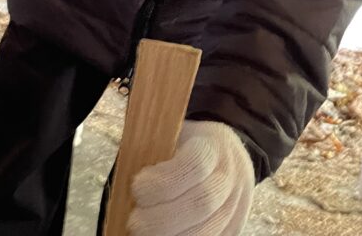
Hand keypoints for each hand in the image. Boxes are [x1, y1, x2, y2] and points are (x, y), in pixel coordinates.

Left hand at [129, 120, 253, 235]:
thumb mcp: (172, 135)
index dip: (163, 181)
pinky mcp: (233, 229)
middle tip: (135, 222)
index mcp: (213, 147)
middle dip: (162, 218)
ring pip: (207, 231)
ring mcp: (235, 206)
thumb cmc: (186, 147)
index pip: (194, 165)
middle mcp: (229, 178)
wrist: (227, 157)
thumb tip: (126, 181)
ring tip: (144, 234)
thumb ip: (155, 152)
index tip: (137, 187)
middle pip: (201, 204)